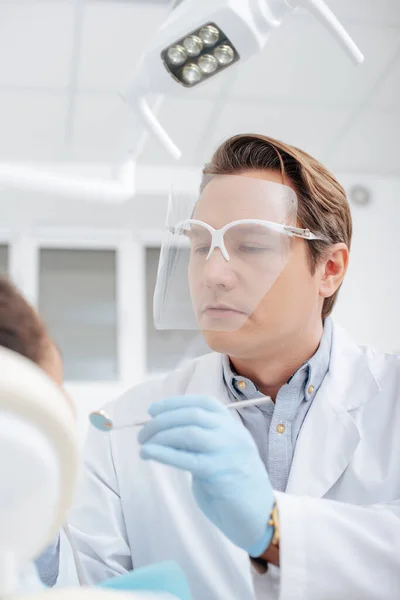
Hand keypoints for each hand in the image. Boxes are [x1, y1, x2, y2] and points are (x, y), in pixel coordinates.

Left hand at [138, 395, 273, 556]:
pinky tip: (148, 454)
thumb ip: (200, 443)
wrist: (261, 518)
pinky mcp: (221, 474)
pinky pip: (187, 459)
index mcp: (233, 427)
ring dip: (161, 435)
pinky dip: (164, 453)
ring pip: (190, 432)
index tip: (152, 410)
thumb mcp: (219, 456)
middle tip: (143, 433)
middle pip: (193, 415)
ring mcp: (229, 452)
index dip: (175, 403)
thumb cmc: (234, 488)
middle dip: (163, 420)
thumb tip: (163, 432)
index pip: (203, 403)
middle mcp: (233, 435)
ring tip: (144, 445)